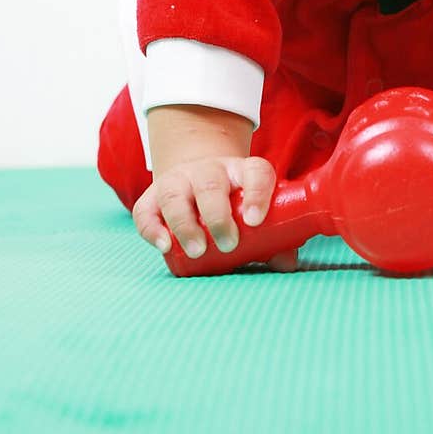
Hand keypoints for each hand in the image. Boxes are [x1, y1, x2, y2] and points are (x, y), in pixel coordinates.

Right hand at [132, 154, 298, 270]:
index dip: (257, 193)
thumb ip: (272, 235)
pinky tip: (163, 245)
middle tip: (228, 245)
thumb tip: (286, 263)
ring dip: (185, 224)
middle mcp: (209, 170)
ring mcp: (178, 180)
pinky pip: (146, 209)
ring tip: (197, 251)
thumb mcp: (253, 208)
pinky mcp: (152, 196)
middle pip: (211, 184)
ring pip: (175, 194)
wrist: (195, 172)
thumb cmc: (232, 200)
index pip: (255, 172)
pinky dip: (152, 228)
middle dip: (218, 216)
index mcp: (241, 171)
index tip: (255, 220)